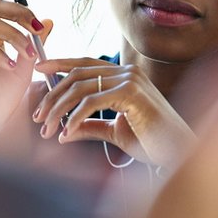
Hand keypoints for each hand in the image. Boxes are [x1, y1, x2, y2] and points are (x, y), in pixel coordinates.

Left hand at [31, 59, 195, 168]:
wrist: (179, 154)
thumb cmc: (152, 142)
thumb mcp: (114, 132)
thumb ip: (91, 126)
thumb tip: (64, 131)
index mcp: (124, 75)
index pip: (85, 63)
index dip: (59, 63)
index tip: (38, 69)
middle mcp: (127, 72)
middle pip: (77, 74)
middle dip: (52, 95)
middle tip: (37, 116)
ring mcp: (130, 80)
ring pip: (80, 87)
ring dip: (58, 109)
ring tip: (47, 128)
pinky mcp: (131, 94)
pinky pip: (91, 101)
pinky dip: (74, 117)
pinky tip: (66, 132)